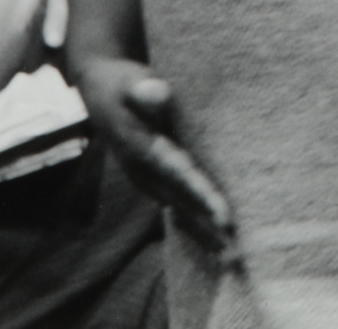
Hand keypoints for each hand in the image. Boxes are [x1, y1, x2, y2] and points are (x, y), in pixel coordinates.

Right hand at [74, 55, 239, 267]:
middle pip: (182, 203)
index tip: (226, 217)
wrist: (99, 90)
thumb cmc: (121, 83)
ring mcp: (146, 178)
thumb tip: (156, 91)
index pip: (179, 175)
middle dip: (208, 228)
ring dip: (203, 232)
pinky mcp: (153, 178)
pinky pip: (176, 204)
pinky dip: (194, 222)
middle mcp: (143, 172)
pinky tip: (211, 239)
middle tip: (237, 253)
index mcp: (141, 150)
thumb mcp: (130, 81)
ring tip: (230, 257)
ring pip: (179, 210)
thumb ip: (144, 89)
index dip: (202, 196)